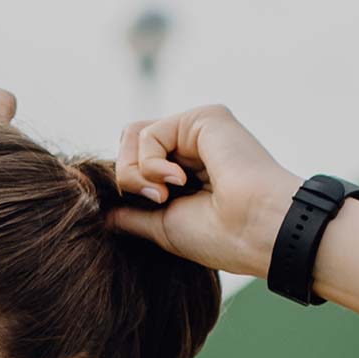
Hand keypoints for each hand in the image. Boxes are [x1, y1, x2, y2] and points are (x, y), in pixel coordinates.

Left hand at [105, 104, 303, 278]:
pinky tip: (178, 182)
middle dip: (127, 177)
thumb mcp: (162, 227)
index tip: (153, 210)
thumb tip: (103, 215)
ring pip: (131, 137)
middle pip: (127, 145)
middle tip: (157, 201)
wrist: (255, 233)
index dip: (129, 187)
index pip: (133, 164)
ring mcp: (196, 130)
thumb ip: (133, 215)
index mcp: (183, 171)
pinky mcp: (203, 118)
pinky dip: (151, 165)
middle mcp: (190, 147)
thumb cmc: (219, 238)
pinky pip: (148, 135)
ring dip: (136, 173)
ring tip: (166, 194)